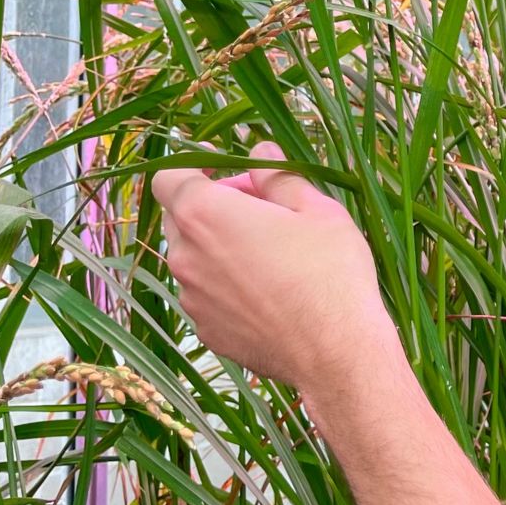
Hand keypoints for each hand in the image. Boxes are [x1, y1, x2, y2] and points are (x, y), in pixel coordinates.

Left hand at [151, 141, 394, 399]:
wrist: (337, 353)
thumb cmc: (330, 274)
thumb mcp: (317, 210)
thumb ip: (278, 175)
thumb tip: (259, 151)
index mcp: (205, 215)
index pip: (168, 177)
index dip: (196, 168)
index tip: (228, 171)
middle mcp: (185, 256)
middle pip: (181, 217)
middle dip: (216, 206)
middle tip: (266, 211)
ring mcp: (192, 298)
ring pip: (196, 258)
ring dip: (224, 249)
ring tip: (275, 258)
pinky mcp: (206, 330)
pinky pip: (209, 296)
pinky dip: (230, 287)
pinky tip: (273, 294)